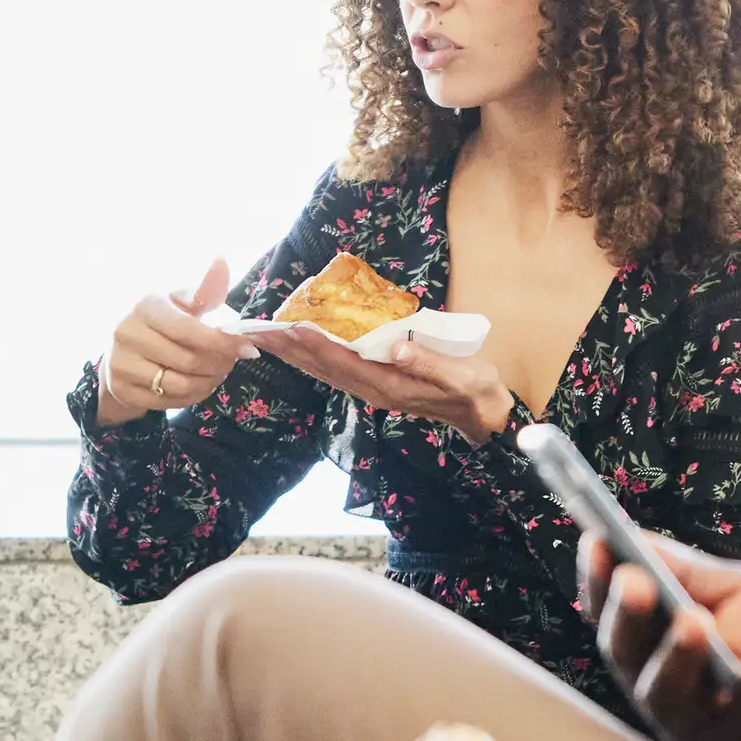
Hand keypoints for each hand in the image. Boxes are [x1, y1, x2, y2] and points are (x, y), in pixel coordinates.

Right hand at [93, 259, 255, 426]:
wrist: (124, 353)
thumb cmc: (161, 324)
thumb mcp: (182, 303)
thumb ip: (205, 290)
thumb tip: (222, 261)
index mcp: (146, 306)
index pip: (188, 329)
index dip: (222, 342)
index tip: (247, 348)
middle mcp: (128, 333)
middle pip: (188, 360)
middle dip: (219, 364)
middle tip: (232, 362)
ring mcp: (121, 364)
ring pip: (180, 385)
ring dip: (208, 382)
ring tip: (217, 373)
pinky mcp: (122, 389)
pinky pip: (169, 401)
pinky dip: (192, 396)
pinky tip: (199, 384)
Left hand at [234, 319, 517, 438]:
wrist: (481, 415)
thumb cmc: (474, 390)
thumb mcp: (461, 376)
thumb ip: (429, 362)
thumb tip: (396, 347)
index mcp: (389, 385)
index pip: (344, 362)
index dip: (316, 344)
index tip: (291, 326)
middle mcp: (373, 389)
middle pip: (323, 367)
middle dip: (291, 348)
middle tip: (259, 329)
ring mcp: (372, 388)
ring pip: (324, 369)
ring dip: (294, 353)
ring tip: (267, 335)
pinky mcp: (375, 384)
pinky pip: (336, 369)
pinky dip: (313, 356)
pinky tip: (299, 346)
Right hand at [581, 533, 740, 740]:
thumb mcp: (738, 592)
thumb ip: (689, 572)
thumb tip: (636, 538)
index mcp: (653, 646)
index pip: (611, 614)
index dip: (598, 581)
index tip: (596, 541)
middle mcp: (661, 689)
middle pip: (627, 657)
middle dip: (628, 617)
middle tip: (636, 581)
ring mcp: (698, 726)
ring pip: (669, 697)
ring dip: (677, 658)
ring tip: (694, 620)